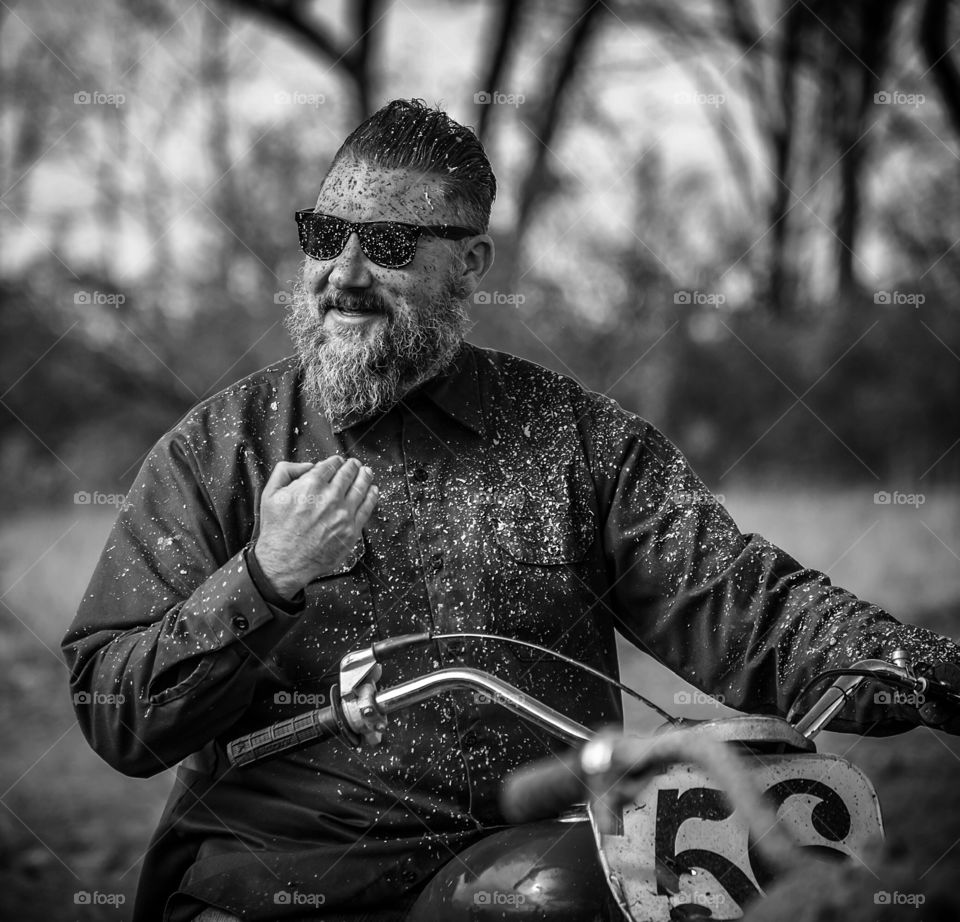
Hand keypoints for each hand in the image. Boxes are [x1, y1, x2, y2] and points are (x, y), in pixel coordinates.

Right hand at [253, 456, 377, 597]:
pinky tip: (373, 490)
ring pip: (361, 488)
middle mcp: (330, 498)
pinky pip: (367, 508)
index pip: (331, 465)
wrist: (284, 562)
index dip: (336, 461)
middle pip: (348, 474)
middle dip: (352, 466)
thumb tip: (308, 465)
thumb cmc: (277, 531)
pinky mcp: (351, 530)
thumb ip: (286, 471)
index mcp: (310, 486)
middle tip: (355, 464)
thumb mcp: (270, 494)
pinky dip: (372, 496)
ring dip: (365, 477)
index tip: (338, 461)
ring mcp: (343, 515)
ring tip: (366, 472)